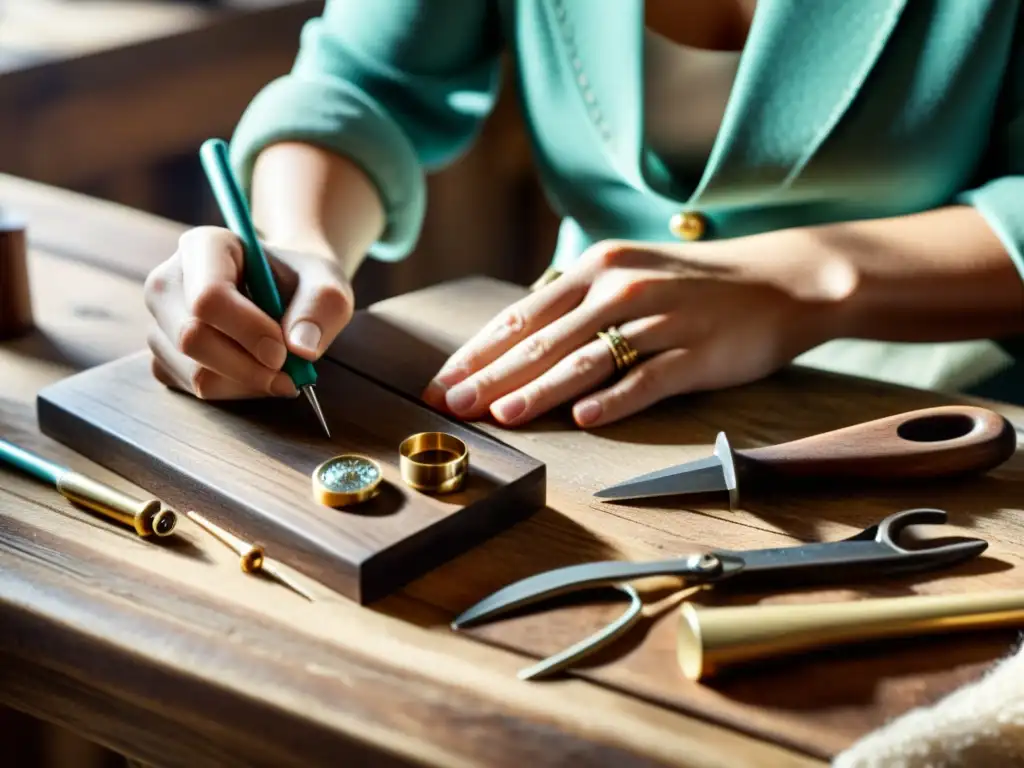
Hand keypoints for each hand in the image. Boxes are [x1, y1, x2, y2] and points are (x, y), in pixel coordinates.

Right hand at [144, 226, 353, 398]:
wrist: (289, 293)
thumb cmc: (304, 284)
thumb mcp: (329, 286)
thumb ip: (321, 309)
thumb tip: (301, 349)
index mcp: (204, 245)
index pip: (209, 297)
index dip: (248, 332)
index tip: (284, 351)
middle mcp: (168, 280)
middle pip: (191, 338)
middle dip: (247, 367)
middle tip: (289, 374)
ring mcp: (160, 320)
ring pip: (192, 371)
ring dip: (245, 383)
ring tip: (279, 371)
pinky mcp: (162, 355)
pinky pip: (189, 388)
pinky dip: (232, 392)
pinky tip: (256, 374)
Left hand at [422, 236, 854, 427]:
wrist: (782, 280)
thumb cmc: (695, 284)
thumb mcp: (629, 273)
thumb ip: (577, 303)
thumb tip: (519, 338)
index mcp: (597, 268)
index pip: (521, 315)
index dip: (476, 351)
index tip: (441, 380)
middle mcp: (621, 288)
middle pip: (543, 339)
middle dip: (490, 375)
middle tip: (450, 405)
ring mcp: (661, 320)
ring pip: (586, 360)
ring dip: (539, 390)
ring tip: (501, 415)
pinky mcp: (697, 352)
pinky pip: (648, 379)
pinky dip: (614, 399)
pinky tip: (583, 418)